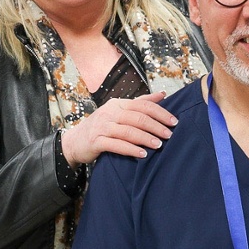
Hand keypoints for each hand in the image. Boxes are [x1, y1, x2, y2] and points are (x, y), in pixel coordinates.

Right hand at [60, 91, 177, 164]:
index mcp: (117, 104)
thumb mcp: (119, 111)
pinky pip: (117, 145)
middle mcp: (109, 113)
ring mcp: (102, 127)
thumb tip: (162, 94)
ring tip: (159, 145)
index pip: (143, 105)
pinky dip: (131, 149)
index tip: (174, 121)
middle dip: (156, 126)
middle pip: (138, 118)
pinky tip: (142, 154)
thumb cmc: (102, 126)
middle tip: (169, 135)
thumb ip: (140, 103)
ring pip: (128, 131)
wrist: (75, 141)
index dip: (160, 112)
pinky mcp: (96, 142)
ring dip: (146, 138)